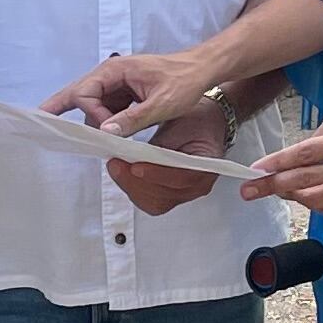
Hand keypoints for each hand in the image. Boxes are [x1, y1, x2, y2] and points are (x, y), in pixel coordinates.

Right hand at [43, 46, 223, 134]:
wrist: (202, 70)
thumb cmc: (185, 80)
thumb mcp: (161, 104)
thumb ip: (133, 118)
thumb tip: (105, 131)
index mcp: (116, 70)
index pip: (84, 93)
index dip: (92, 114)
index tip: (107, 131)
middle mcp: (111, 73)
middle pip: (80, 93)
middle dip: (65, 107)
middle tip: (43, 120)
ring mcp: (117, 83)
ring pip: (92, 103)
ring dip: (97, 120)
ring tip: (106, 137)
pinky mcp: (125, 92)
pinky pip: (107, 107)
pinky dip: (108, 120)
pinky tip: (114, 133)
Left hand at [109, 108, 232, 215]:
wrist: (202, 123)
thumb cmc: (195, 120)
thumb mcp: (179, 121)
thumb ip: (157, 142)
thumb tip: (130, 153)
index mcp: (207, 166)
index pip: (182, 178)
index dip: (157, 175)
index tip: (135, 167)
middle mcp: (197, 186)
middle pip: (164, 196)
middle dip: (136, 182)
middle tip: (116, 163)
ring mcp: (184, 194)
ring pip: (154, 202)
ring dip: (131, 186)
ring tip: (116, 166)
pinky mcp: (170, 195)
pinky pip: (149, 201)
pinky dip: (133, 189)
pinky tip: (123, 174)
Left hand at [246, 102, 322, 216]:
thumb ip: (319, 135)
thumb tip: (296, 155)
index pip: (303, 155)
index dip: (276, 163)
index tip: (255, 169)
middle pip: (303, 181)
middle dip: (271, 186)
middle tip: (249, 190)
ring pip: (314, 200)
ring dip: (291, 195)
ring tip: (279, 188)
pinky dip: (315, 203)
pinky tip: (305, 194)